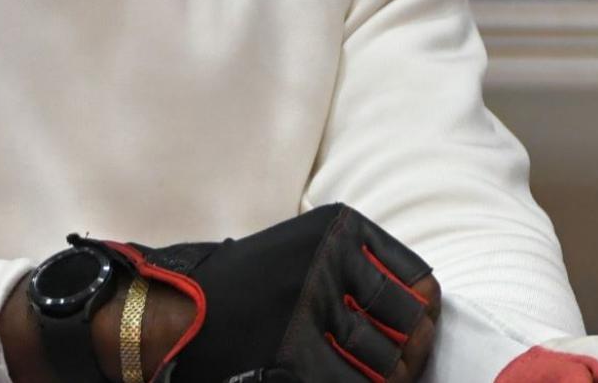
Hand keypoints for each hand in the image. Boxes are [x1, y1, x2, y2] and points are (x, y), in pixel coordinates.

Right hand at [95, 204, 439, 382]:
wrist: (171, 316)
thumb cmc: (241, 288)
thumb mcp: (301, 251)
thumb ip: (357, 268)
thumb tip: (422, 311)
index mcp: (338, 230)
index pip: (418, 283)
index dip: (426, 317)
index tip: (421, 331)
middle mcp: (330, 266)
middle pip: (408, 330)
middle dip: (410, 357)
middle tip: (400, 368)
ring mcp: (313, 315)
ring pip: (386, 368)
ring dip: (385, 381)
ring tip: (371, 378)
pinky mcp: (297, 362)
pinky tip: (333, 376)